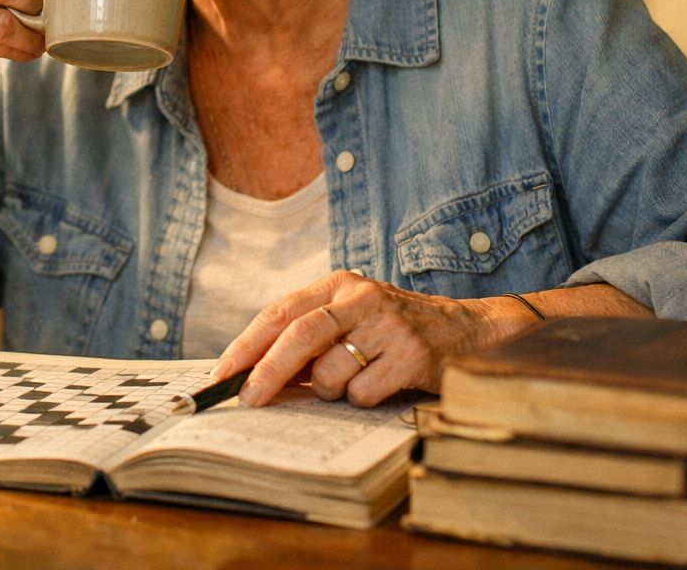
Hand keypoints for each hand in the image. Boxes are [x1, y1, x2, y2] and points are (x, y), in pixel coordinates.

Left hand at [211, 271, 505, 407]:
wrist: (464, 332)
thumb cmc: (391, 331)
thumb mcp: (349, 319)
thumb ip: (307, 339)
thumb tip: (255, 378)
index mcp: (338, 285)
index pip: (280, 312)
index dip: (247, 344)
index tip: (222, 375)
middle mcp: (361, 298)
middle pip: (299, 336)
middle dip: (267, 373)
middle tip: (248, 400)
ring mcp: (388, 325)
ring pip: (331, 374)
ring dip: (331, 392)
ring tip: (354, 381)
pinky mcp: (412, 355)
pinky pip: (364, 393)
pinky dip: (363, 400)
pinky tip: (383, 385)